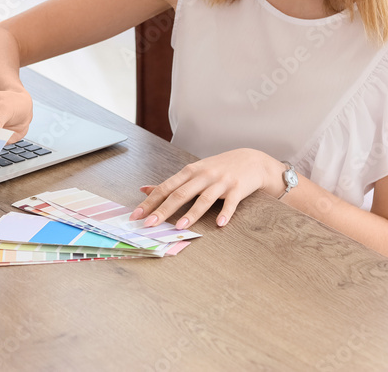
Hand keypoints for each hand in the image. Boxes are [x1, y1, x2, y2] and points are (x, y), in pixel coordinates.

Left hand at [129, 148, 281, 228]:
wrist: (251, 160)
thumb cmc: (218, 168)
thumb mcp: (193, 172)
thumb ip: (170, 183)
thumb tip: (143, 189)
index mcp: (189, 172)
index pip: (165, 188)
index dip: (150, 201)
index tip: (136, 215)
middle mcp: (203, 176)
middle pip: (180, 194)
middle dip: (163, 210)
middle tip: (150, 224)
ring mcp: (220, 182)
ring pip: (204, 199)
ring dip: (192, 214)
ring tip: (180, 227)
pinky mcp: (237, 188)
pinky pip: (231, 202)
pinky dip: (226, 213)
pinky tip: (220, 224)